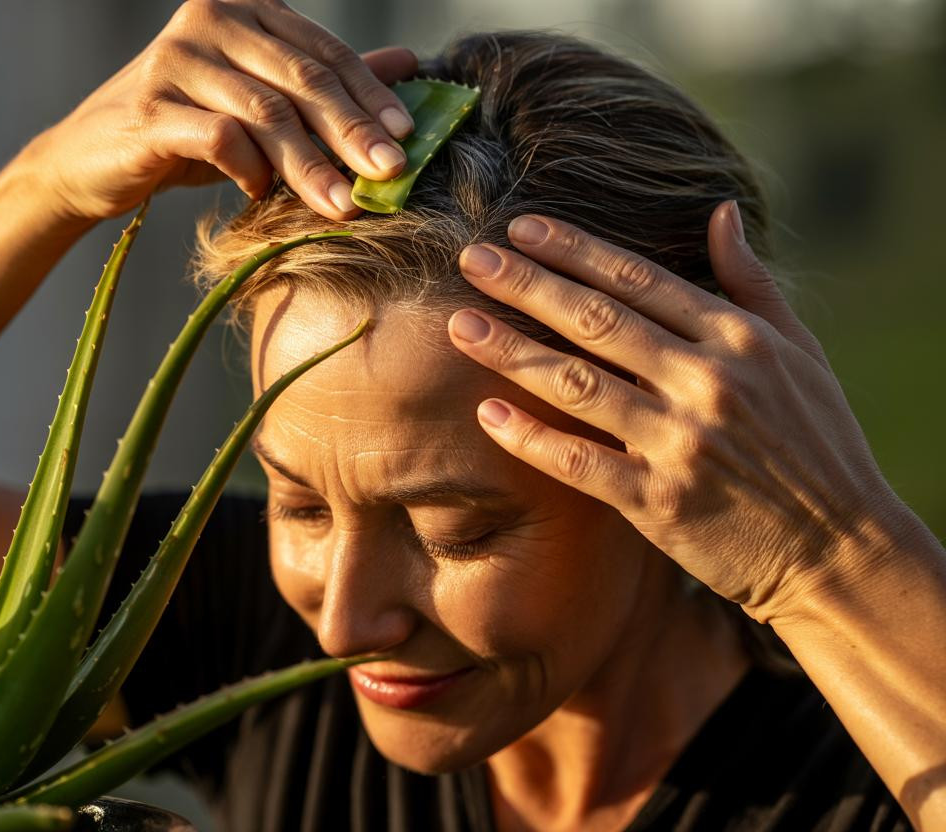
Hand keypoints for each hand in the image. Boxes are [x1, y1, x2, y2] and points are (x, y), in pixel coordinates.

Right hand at [20, 0, 417, 223]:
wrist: (90, 162)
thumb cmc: (186, 132)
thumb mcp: (261, 103)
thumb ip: (327, 82)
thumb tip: (408, 63)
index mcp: (243, 7)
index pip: (322, 51)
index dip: (369, 95)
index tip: (406, 138)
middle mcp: (209, 19)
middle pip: (300, 79)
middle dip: (351, 131)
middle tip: (389, 174)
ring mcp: (175, 59)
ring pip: (265, 112)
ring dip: (311, 165)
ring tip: (343, 206)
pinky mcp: (150, 106)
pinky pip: (219, 137)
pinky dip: (249, 169)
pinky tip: (261, 193)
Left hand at [446, 201, 909, 622]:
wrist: (840, 549)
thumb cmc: (818, 443)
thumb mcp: (800, 351)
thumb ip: (752, 282)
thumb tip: (721, 212)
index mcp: (738, 337)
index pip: (638, 279)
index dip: (574, 250)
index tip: (522, 230)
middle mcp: (707, 380)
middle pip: (596, 320)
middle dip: (527, 285)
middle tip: (471, 260)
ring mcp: (681, 441)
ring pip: (578, 384)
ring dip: (511, 353)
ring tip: (460, 327)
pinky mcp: (660, 501)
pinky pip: (579, 463)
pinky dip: (531, 439)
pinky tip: (486, 415)